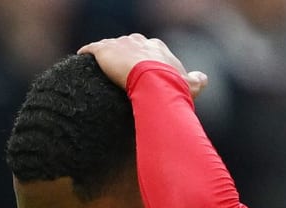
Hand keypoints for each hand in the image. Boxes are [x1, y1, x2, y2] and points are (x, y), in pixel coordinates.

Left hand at [80, 34, 206, 97]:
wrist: (155, 84)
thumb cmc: (173, 87)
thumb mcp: (189, 85)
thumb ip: (196, 80)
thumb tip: (203, 78)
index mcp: (157, 48)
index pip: (147, 47)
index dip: (142, 57)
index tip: (139, 67)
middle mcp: (139, 42)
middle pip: (127, 43)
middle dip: (123, 53)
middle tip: (118, 66)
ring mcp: (121, 45)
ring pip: (110, 45)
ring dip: (105, 54)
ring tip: (99, 64)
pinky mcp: (105, 51)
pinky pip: (92, 48)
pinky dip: (87, 52)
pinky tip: (82, 57)